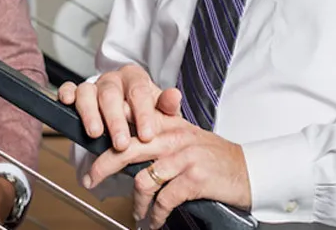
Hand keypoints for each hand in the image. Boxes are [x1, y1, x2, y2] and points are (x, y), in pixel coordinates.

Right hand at [58, 64, 181, 151]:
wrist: (128, 118)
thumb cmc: (145, 114)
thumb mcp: (161, 112)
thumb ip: (167, 106)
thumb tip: (175, 96)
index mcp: (135, 78)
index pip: (139, 92)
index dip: (143, 114)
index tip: (148, 135)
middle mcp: (113, 79)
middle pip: (111, 94)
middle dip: (116, 120)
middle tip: (122, 143)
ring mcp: (93, 85)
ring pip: (88, 92)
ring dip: (91, 113)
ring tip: (96, 134)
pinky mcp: (77, 92)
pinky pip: (69, 88)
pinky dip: (66, 94)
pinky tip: (67, 103)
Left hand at [85, 114, 251, 229]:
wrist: (246, 169)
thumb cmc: (211, 156)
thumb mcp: (183, 135)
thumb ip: (156, 133)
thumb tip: (122, 142)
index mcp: (167, 122)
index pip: (130, 116)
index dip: (106, 125)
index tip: (88, 140)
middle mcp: (173, 136)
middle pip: (126, 147)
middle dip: (103, 165)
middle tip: (90, 179)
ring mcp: (183, 156)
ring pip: (143, 179)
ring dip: (135, 202)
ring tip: (137, 213)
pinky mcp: (193, 178)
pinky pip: (163, 199)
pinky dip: (154, 215)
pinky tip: (153, 221)